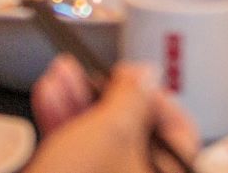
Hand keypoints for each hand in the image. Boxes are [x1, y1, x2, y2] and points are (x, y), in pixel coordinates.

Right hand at [28, 58, 199, 172]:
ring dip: (76, 104)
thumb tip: (144, 76)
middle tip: (91, 72)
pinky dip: (63, 126)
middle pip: (133, 134)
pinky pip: (78, 155)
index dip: (154, 98)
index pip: (178, 133)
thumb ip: (132, 96)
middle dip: (103, 95)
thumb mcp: (109, 130)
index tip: (132, 76)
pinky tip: (49, 96)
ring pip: (99, 142)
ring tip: (60, 76)